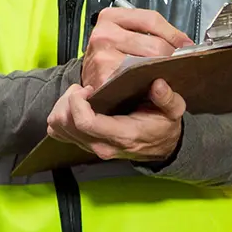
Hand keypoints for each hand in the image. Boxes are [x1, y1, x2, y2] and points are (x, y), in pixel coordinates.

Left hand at [47, 78, 186, 161]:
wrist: (161, 147)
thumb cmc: (163, 125)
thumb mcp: (173, 111)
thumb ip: (167, 99)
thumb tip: (157, 85)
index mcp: (122, 135)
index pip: (84, 122)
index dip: (78, 102)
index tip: (88, 88)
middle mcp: (101, 145)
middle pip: (65, 123)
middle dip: (69, 100)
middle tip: (84, 89)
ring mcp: (90, 147)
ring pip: (58, 127)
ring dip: (63, 107)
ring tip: (80, 96)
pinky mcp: (83, 144)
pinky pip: (58, 131)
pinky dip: (62, 115)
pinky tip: (76, 106)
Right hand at [81, 7, 192, 90]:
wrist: (92, 85)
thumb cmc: (113, 60)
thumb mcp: (129, 37)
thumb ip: (155, 35)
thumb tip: (185, 44)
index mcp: (111, 17)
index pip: (152, 20)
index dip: (174, 34)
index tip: (186, 45)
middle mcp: (104, 35)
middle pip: (154, 45)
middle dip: (170, 57)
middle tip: (175, 66)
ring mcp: (103, 57)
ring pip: (149, 64)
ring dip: (161, 72)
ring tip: (163, 76)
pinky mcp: (105, 78)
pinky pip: (139, 82)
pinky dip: (149, 87)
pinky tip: (150, 88)